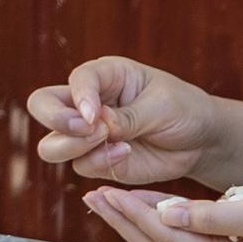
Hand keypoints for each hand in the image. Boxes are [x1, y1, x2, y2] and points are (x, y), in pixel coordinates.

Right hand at [27, 56, 227, 186]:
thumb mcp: (162, 106)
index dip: (80, 97)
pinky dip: (99, 163)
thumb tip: (97, 125)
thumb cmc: (184, 110)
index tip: (97, 116)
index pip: (75, 80)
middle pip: (41, 105)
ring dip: (73, 147)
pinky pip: (80, 166)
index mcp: (104, 75)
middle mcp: (87, 102)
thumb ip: (129, 116)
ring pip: (52, 144)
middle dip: (54, 119)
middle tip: (85, 130)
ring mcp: (87, 134)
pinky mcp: (96, 160)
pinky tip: (126, 154)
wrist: (201, 141)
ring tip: (108, 142)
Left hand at [81, 179, 242, 241]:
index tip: (106, 192)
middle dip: (124, 220)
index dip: (134, 216)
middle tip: (92, 194)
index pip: (167, 240)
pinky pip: (185, 235)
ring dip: (137, 219)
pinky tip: (146, 201)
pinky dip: (162, 218)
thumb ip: (210, 215)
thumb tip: (164, 215)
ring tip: (107, 197)